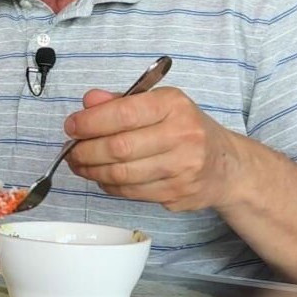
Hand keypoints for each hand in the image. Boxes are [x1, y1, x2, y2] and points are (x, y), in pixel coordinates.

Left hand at [63, 86, 240, 211]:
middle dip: (85, 150)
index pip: (124, 113)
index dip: (90, 122)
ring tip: (79, 164)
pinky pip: (131, 193)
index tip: (71, 126)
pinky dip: (108, 186)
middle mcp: (182, 135)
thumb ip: (121, 101)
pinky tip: (101, 177)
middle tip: (70, 150)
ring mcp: (182, 168)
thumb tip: (88, 101)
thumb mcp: (159, 104)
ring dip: (92, 171)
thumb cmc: (185, 129)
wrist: (226, 166)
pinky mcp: (177, 194)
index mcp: (174, 105)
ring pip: (122, 174)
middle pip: (119, 147)